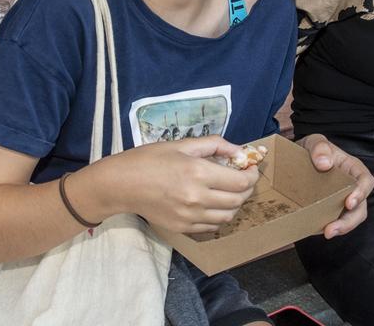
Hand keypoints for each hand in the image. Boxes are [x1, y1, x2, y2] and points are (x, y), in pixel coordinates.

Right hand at [90, 136, 259, 234]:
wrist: (121, 184)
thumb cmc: (148, 159)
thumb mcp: (181, 144)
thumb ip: (213, 145)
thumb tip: (238, 150)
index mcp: (198, 173)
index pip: (241, 181)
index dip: (252, 175)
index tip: (250, 168)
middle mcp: (198, 198)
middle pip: (238, 200)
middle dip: (246, 189)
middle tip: (241, 179)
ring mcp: (190, 217)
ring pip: (228, 217)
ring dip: (234, 205)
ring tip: (227, 192)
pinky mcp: (183, 228)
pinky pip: (211, 227)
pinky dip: (218, 216)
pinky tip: (211, 204)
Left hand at [299, 134, 373, 237]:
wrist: (295, 160)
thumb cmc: (312, 150)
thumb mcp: (315, 142)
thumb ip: (320, 147)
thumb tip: (324, 164)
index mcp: (352, 169)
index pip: (366, 181)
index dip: (361, 192)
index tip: (349, 202)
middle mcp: (351, 187)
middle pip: (360, 207)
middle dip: (349, 221)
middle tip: (332, 229)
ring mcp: (341, 201)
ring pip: (350, 218)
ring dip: (340, 228)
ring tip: (326, 233)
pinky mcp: (330, 211)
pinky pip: (334, 222)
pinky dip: (328, 227)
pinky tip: (315, 230)